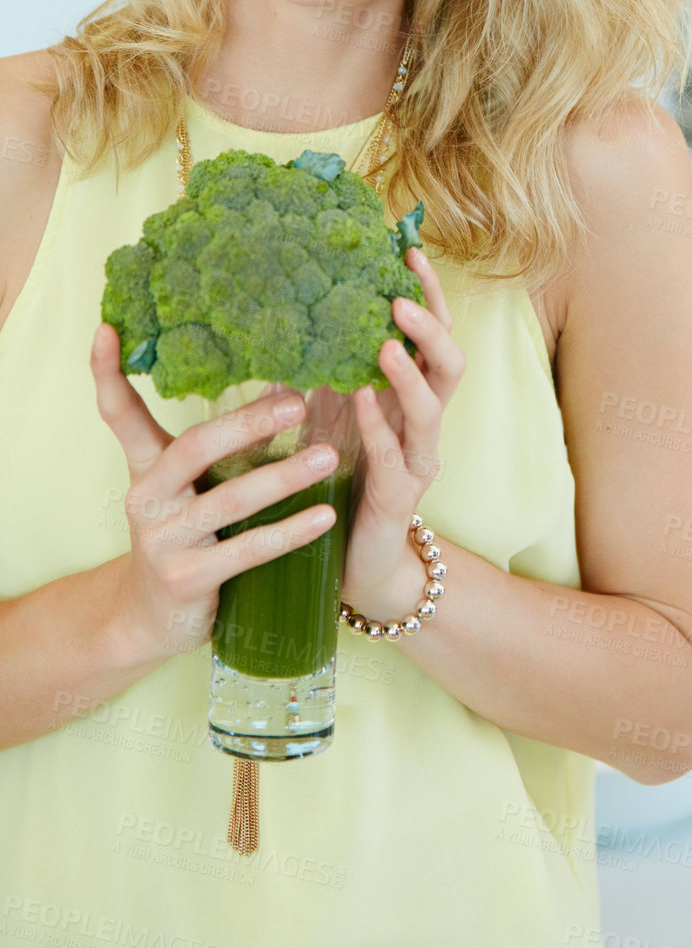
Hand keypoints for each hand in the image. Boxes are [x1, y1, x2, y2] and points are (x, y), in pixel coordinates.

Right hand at [90, 323, 340, 661]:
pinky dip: (289, 532)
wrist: (152, 618)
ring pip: (230, 500)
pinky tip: (325, 516)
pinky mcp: (187, 580)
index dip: (107, 373)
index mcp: (147, 467)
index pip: (118, 414)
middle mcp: (148, 499)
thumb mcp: (188, 487)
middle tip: (298, 401)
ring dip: (284, 477)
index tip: (105, 328)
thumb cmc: (186, 536)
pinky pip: (247, 550)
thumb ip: (219, 444)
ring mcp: (164, 541)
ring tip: (330, 456)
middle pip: (195, 447)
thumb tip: (282, 379)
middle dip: (248, 422)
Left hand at [341, 248, 464, 621]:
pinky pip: (395, 458)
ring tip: (386, 343)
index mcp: (409, 396)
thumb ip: (316, 369)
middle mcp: (422, 424)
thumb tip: (279, 310)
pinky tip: (361, 401)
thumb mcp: (325, 413)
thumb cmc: (340, 479)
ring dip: (411, 373)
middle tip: (400, 295)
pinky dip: (381, 427)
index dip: (426, 294)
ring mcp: (416, 460)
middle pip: (449, 364)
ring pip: (433, 410)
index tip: (408, 251)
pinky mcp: (398, 497)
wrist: (352, 561)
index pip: (431, 335)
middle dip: (430, 326)